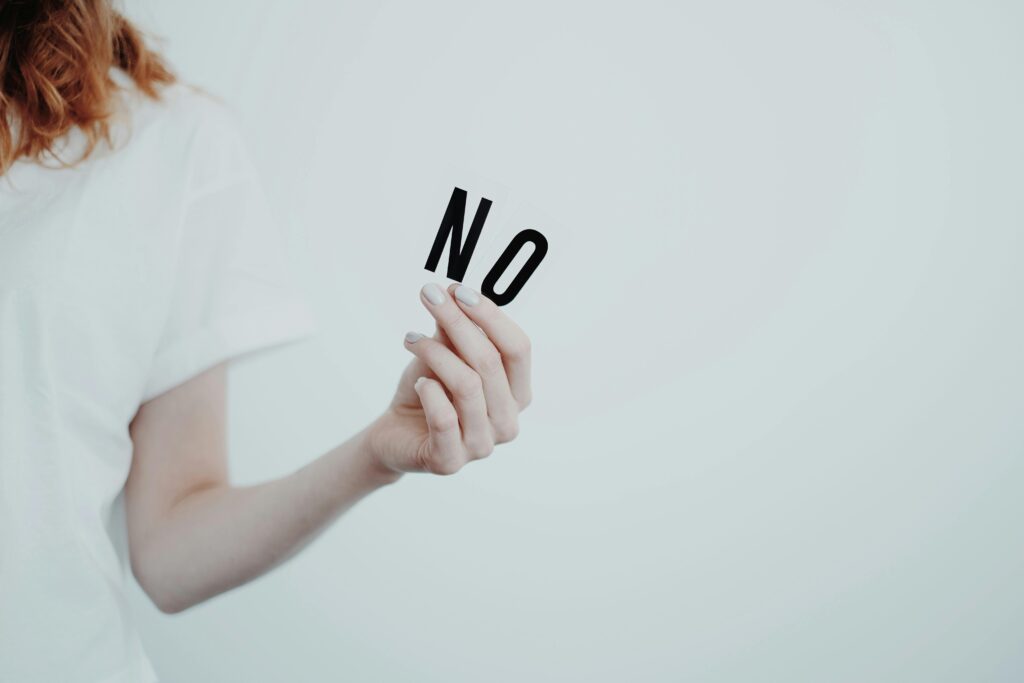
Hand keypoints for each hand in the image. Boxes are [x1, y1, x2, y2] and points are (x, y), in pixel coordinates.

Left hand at [366, 283, 531, 475]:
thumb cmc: (429, 391)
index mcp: (517, 394)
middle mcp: (508, 422)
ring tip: (411, 339)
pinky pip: (444, 418)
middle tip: (428, 295)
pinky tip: (418, 382)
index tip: (458, 290)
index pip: (518, 348)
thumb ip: (453, 330)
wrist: (395, 434)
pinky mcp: (450, 461)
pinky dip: (429, 392)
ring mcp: (482, 446)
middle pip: (490, 361)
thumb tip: (452, 294)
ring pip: (467, 386)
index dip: (491, 315)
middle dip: (458, 322)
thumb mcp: (444, 354)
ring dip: (436, 353)